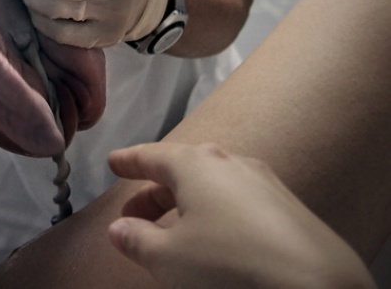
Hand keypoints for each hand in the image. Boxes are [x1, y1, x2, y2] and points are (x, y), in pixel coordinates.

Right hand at [108, 142, 375, 288]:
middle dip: (155, 192)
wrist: (316, 286)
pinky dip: (217, 215)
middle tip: (134, 214)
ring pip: (213, 187)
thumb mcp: (167, 257)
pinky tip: (216, 240)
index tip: (114, 162)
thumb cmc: (232, 264)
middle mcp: (230, 164)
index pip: (151, 156)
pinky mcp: (289, 209)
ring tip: (174, 231)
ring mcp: (265, 183)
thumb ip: (136, 239)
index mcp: (196, 164)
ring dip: (187, 205)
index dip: (128, 161)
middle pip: (181, 171)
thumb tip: (120, 229)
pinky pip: (239, 203)